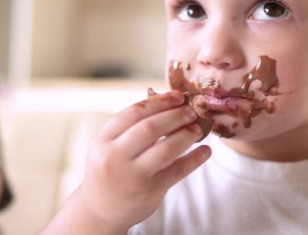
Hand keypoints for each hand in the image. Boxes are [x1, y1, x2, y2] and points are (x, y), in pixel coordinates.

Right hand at [80, 90, 210, 229]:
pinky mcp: (150, 191)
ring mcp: (133, 175)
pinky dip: (195, 158)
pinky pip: (178, 170)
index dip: (160, 101)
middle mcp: (115, 157)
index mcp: (103, 140)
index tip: (179, 96)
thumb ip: (132, 127)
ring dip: (187, 135)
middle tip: (192, 111)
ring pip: (167, 149)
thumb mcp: (109, 145)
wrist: (101, 210)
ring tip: (198, 128)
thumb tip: (172, 104)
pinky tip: (206, 151)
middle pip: (150, 128)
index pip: (134, 112)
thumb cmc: (111, 168)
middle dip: (176, 116)